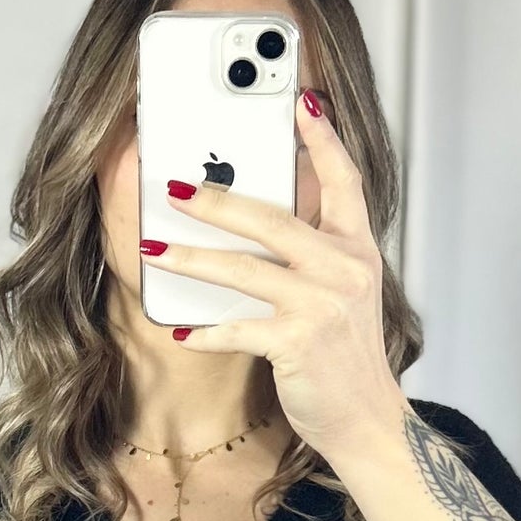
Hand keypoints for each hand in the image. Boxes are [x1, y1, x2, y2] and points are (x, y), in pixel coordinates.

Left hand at [145, 90, 406, 462]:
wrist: (367, 419)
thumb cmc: (346, 359)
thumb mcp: (343, 296)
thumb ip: (312, 258)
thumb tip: (251, 230)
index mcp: (357, 249)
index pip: (344, 180)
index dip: (323, 138)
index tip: (301, 101)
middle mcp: (344, 269)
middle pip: (272, 219)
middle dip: (216, 201)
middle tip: (175, 186)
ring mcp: (322, 305)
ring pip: (245, 269)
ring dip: (192, 258)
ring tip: (153, 247)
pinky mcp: (299, 342)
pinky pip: (239, 328)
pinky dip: (206, 331)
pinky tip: (181, 331)